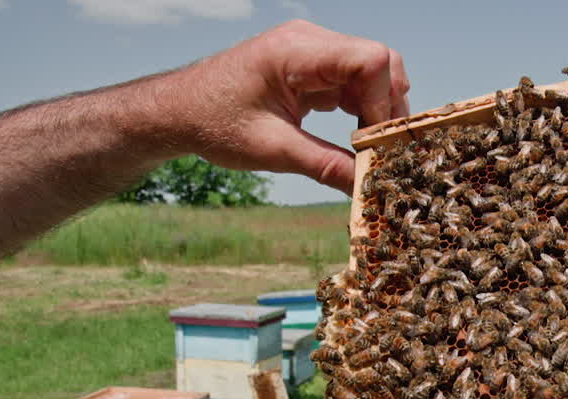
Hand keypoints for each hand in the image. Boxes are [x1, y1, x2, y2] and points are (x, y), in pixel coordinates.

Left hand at [169, 20, 409, 193]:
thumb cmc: (214, 124)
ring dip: (378, 111)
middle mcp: (310, 41)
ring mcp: (313, 51)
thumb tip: (366, 188)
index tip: (376, 144)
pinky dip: (363, 110)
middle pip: (380, 63)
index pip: (371, 60)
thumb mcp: (273, 151)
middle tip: (381, 151)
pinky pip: (355, 81)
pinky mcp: (313, 67)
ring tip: (368, 149)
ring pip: (373, 73)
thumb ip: (325, 166)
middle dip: (388, 108)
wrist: (179, 111)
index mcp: (296, 51)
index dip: (385, 102)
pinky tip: (357, 140)